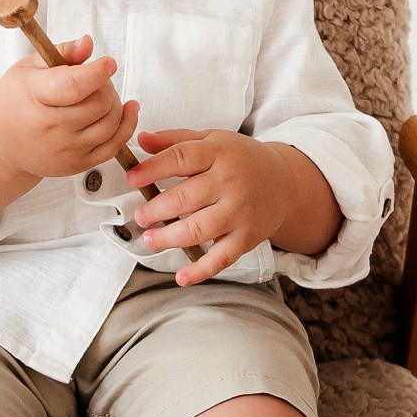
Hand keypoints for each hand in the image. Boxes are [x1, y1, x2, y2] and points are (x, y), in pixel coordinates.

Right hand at [0, 36, 137, 184]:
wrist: (2, 144)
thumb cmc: (15, 101)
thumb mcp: (29, 68)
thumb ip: (62, 52)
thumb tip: (88, 43)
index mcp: (35, 97)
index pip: (74, 86)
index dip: (97, 73)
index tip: (108, 63)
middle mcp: (50, 127)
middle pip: (99, 103)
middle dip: (106, 85)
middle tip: (96, 79)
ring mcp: (66, 149)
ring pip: (111, 122)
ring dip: (115, 103)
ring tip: (102, 94)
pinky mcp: (78, 164)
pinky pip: (115, 145)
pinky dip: (126, 125)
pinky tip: (128, 109)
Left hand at [131, 129, 338, 286]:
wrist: (284, 181)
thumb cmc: (240, 158)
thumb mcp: (212, 139)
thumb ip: (176, 140)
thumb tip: (141, 139)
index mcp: (218, 152)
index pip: (181, 158)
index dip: (153, 169)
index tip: (132, 179)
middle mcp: (230, 182)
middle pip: (186, 198)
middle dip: (156, 210)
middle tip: (140, 217)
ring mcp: (240, 211)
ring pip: (199, 229)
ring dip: (169, 237)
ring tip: (150, 239)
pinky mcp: (247, 237)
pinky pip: (223, 257)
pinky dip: (202, 270)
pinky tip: (182, 277)